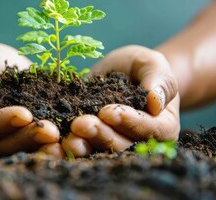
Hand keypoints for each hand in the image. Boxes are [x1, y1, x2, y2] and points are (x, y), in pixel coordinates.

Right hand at [0, 43, 59, 155]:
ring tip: (62, 139)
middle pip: (3, 144)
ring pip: (20, 149)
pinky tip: (68, 139)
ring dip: (41, 146)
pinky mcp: (22, 138)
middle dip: (28, 137)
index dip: (2, 122)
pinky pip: (34, 145)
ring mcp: (2, 141)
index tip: (24, 114)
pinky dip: (50, 144)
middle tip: (51, 131)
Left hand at [60, 45, 179, 156]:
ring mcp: (114, 142)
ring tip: (67, 139)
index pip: (148, 128)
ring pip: (100, 150)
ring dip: (83, 146)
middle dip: (100, 134)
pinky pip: (83, 146)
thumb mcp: (152, 65)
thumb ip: (159, 80)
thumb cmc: (142, 68)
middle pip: (122, 144)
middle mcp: (139, 141)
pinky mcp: (92, 140)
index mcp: (161, 126)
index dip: (128, 121)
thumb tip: (155, 102)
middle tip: (80, 124)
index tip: (109, 112)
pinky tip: (54, 145)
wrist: (123, 73)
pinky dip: (68, 148)